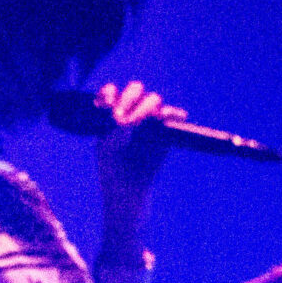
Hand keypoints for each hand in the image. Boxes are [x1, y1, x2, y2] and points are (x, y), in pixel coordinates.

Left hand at [92, 79, 189, 218]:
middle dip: (130, 98)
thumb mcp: (107, 150)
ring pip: (154, 100)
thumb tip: (125, 121)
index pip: (111, 92)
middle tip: (125, 120)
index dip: (109, 94)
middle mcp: (131, 111)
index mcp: (111, 114)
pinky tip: (167, 118)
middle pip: (135, 90)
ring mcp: (150, 120)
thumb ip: (115, 133)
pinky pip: (174, 115)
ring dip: (147, 107)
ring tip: (141, 122)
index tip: (107, 107)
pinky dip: (174, 114)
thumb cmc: (112, 170)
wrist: (129, 193)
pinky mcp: (166, 131)